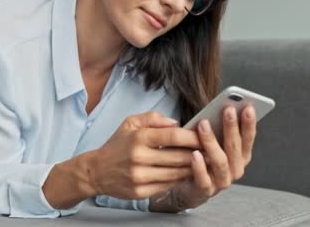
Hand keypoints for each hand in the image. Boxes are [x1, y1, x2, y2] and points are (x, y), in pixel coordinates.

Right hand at [87, 111, 201, 199]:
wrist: (96, 171)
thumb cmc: (118, 145)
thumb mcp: (130, 123)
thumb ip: (153, 118)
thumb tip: (176, 122)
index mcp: (139, 138)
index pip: (173, 136)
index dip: (193, 137)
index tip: (206, 136)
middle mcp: (139, 157)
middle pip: (178, 157)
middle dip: (198, 154)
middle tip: (213, 150)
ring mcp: (139, 176)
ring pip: (176, 173)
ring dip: (193, 168)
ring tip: (205, 162)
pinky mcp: (140, 192)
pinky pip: (168, 185)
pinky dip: (180, 179)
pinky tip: (188, 173)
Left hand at [152, 105, 256, 211]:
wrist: (188, 187)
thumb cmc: (203, 158)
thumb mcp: (213, 142)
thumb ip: (218, 129)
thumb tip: (221, 107)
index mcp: (241, 157)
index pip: (248, 138)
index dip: (249, 123)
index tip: (248, 107)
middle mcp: (235, 170)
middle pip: (235, 147)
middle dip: (232, 127)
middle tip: (227, 109)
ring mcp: (222, 181)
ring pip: (220, 162)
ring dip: (212, 141)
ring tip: (204, 124)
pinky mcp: (205, 191)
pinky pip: (203, 179)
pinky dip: (200, 167)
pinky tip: (194, 154)